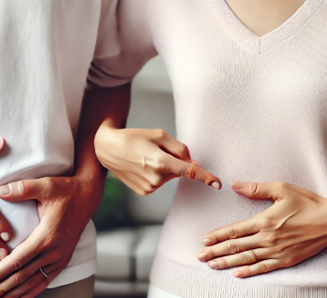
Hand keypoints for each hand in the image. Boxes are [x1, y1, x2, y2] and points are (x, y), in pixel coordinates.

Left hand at [0, 176, 92, 297]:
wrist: (88, 195)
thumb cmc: (66, 189)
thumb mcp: (46, 185)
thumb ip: (23, 188)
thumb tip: (0, 190)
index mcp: (48, 235)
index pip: (19, 259)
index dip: (0, 272)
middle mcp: (55, 251)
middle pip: (24, 276)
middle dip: (2, 289)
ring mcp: (60, 257)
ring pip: (33, 282)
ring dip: (14, 293)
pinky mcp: (63, 259)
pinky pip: (45, 280)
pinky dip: (31, 291)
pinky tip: (20, 297)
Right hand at [94, 122, 220, 194]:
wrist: (108, 148)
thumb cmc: (134, 137)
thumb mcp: (158, 134)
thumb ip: (179, 148)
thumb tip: (192, 162)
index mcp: (161, 162)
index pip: (190, 171)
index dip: (206, 177)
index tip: (218, 184)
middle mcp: (157, 178)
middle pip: (178, 170)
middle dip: (175, 161)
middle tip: (156, 149)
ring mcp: (150, 187)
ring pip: (169, 176)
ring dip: (164, 167)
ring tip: (145, 157)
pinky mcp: (144, 192)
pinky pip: (159, 182)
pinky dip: (156, 173)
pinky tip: (142, 166)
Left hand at [197, 181, 326, 277]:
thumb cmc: (306, 202)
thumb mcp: (281, 189)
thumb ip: (257, 188)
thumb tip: (235, 185)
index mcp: (264, 220)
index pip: (235, 230)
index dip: (218, 236)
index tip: (204, 240)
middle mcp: (268, 238)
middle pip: (237, 247)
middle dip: (216, 252)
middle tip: (200, 256)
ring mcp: (277, 251)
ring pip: (247, 259)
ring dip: (228, 263)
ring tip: (213, 265)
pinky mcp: (286, 260)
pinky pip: (264, 268)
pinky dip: (250, 271)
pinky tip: (237, 274)